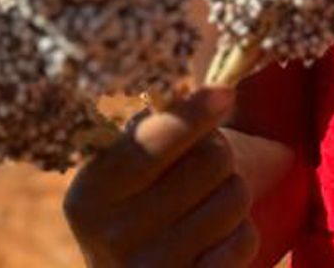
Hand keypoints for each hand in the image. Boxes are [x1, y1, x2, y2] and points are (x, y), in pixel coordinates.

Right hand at [63, 87, 260, 266]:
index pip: (153, 141)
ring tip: (209, 201)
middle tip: (209, 159)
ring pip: (234, 197)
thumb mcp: (121, 173)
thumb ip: (152, 132)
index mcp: (89, 193)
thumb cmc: (135, 208)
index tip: (224, 92)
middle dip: (220, 152)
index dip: (194, 113)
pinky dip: (242, 232)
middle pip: (210, 160)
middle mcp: (113, 235)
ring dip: (234, 192)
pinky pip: (244, 240)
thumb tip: (211, 93)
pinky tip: (218, 237)